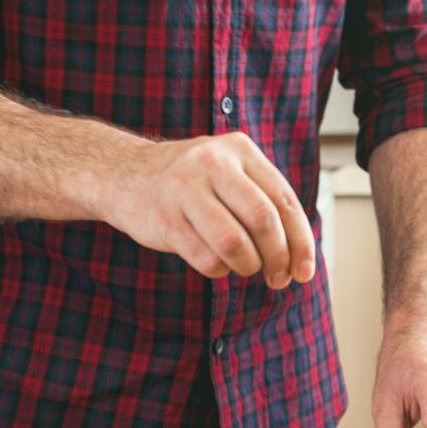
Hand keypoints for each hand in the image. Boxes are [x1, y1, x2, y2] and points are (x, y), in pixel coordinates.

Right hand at [101, 132, 314, 287]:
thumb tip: (301, 259)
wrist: (121, 173)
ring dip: (248, 266)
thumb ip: (264, 202)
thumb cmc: (191, 183)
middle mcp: (213, 163)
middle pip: (264, 221)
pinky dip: (220, 270)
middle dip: (278, 258)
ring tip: (245, 267)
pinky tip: (216, 261)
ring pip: (235, 244)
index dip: (301, 242)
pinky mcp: (164, 219)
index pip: (285, 200)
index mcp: (240, 149)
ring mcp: (185, 189)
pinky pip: (207, 259)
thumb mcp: (229, 174)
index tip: (305, 271)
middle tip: (278, 277)